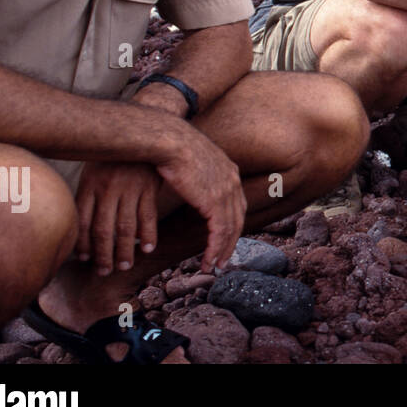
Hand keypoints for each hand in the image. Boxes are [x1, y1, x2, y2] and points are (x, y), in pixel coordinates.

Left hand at [75, 162, 160, 276]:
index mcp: (90, 185)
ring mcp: (129, 189)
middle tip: (105, 271)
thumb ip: (88, 194)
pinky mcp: (149, 188)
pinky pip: (148, 216)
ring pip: (125, 227)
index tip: (85, 260)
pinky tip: (148, 248)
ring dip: (125, 251)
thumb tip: (79, 225)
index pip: (82, 222)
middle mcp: (108, 189)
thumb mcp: (94, 169)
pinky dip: (149, 234)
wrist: (142, 129)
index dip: (82, 244)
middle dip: (102, 255)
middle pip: (102, 230)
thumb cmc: (115, 154)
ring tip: (124, 265)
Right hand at [151, 120, 246, 272]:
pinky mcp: (215, 202)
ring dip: (221, 251)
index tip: (223, 240)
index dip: (230, 224)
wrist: (168, 140)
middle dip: (230, 242)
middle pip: (237, 219)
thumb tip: (191, 182)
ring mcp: (227, 191)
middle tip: (221, 260)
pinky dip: (214, 249)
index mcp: (229, 170)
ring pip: (230, 229)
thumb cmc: (170, 146)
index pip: (236, 204)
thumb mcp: (191, 160)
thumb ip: (198, 174)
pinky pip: (219, 232)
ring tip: (213, 266)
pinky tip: (207, 261)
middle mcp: (233, 181)